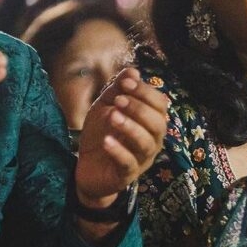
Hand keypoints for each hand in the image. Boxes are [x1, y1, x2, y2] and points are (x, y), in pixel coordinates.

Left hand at [74, 66, 167, 208]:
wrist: (86, 167)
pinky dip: (118, 151)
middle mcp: (152, 141)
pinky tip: (107, 140)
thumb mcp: (105, 107)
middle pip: (158, 124)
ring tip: (113, 117)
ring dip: (130, 127)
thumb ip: (117, 89)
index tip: (126, 83)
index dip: (145, 92)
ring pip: (146, 143)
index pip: (160, 104)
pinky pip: (128, 163)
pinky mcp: (126, 175)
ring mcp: (141, 159)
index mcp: (150, 122)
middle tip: (118, 100)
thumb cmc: (101, 134)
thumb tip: (132, 71)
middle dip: (139, 109)